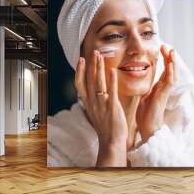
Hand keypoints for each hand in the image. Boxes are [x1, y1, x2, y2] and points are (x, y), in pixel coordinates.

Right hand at [75, 50, 127, 166]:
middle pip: (89, 79)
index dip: (80, 70)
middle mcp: (92, 102)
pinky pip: (111, 91)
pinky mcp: (112, 107)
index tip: (82, 59)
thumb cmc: (107, 127)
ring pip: (98, 82)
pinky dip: (111, 80)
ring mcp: (102, 105)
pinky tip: (113, 71)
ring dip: (99, 68)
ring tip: (101, 56)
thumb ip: (97, 100)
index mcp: (88, 103)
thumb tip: (99, 90)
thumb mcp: (97, 112)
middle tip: (94, 52)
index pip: (80, 83)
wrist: (111, 142)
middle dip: (91, 64)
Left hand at [136, 45, 176, 141]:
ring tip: (171, 51)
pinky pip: (169, 82)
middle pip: (170, 70)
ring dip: (172, 62)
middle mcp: (163, 89)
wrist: (147, 128)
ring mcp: (164, 92)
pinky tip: (170, 64)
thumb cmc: (145, 116)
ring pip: (172, 74)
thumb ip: (145, 90)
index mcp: (158, 88)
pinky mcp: (163, 96)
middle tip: (168, 46)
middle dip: (169, 58)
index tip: (162, 49)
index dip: (165, 60)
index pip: (164, 71)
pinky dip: (170, 72)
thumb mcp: (143, 98)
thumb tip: (142, 85)